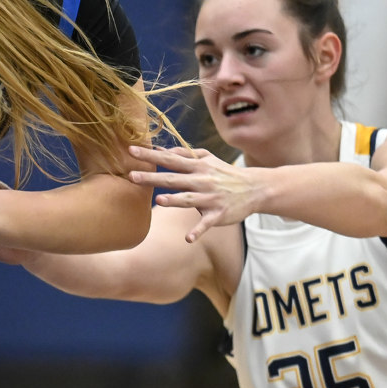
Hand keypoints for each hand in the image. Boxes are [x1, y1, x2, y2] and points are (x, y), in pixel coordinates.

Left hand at [127, 144, 256, 242]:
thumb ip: (184, 154)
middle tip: (132, 176)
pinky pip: (206, 224)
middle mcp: (202, 181)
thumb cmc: (225, 173)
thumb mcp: (207, 159)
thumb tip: (162, 149)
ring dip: (175, 200)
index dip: (151, 154)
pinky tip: (188, 238)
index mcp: (197, 166)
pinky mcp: (218, 214)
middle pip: (173, 179)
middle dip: (153, 177)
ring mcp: (210, 198)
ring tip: (159, 201)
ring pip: (189, 199)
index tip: (131, 150)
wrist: (255, 188)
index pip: (170, 159)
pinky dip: (198, 231)